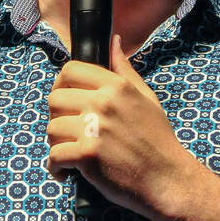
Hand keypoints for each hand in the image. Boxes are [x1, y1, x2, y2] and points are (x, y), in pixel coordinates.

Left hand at [46, 34, 193, 218]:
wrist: (168, 179)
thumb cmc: (157, 140)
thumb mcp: (146, 98)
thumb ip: (124, 70)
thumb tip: (113, 41)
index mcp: (116, 86)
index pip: (70, 70)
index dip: (61, 85)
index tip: (65, 101)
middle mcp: (104, 103)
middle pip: (55, 99)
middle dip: (57, 117)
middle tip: (69, 133)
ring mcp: (94, 128)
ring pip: (51, 129)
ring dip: (56, 144)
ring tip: (71, 154)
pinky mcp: (88, 155)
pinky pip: (54, 156)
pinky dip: (55, 168)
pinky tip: (66, 173)